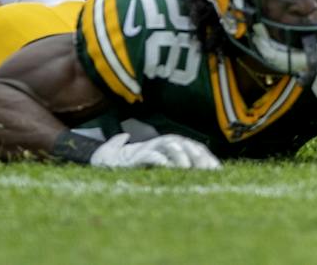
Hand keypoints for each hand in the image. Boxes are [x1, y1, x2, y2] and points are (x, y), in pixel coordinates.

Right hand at [88, 132, 220, 169]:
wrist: (99, 162)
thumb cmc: (129, 165)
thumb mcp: (149, 165)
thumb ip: (164, 162)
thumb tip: (180, 167)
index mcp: (166, 146)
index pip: (192, 147)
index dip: (205, 157)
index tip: (218, 171)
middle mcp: (159, 144)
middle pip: (185, 145)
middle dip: (199, 157)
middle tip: (211, 172)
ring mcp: (147, 149)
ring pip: (169, 145)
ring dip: (181, 156)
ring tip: (189, 169)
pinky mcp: (134, 156)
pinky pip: (149, 155)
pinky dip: (159, 160)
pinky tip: (168, 168)